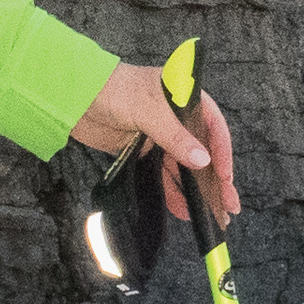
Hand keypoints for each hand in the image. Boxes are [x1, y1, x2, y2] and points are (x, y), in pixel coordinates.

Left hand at [70, 58, 242, 222]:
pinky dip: (173, 191)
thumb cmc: (113, 90)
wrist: (74, 97)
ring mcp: (159, 135)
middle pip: (202, 150)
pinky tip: (183, 209)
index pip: (212, 126)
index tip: (226, 177)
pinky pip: (163, 174)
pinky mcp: (143, 151)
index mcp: (184, 96)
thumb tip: (202, 161)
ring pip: (183, 166)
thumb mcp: (148, 110)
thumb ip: (175, 137)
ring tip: (211, 213)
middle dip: (215, 178)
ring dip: (196, 189)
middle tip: (228, 205)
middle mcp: (175, 117)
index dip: (222, 152)